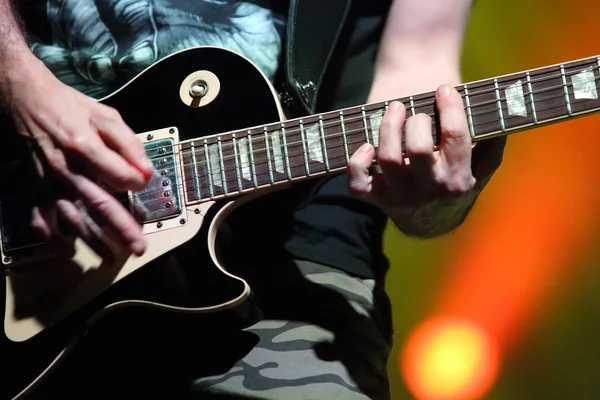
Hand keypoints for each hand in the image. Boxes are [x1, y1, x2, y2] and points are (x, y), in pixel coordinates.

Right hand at [0, 55, 153, 258]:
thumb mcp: (105, 115)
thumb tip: (146, 171)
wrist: (26, 100)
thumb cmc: (69, 108)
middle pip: (99, 205)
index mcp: (85, 146)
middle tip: (138, 248)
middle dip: (121, 229)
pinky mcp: (36, 188)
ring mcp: (49, 182)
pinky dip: (51, 238)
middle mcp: (66, 169)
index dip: (136, 183)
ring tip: (111, 258)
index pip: (119, 175)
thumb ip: (128, 144)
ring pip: (73, 218)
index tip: (144, 184)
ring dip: (92, 241)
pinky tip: (66, 249)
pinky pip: (40, 219)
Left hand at [347, 84, 505, 236]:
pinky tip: (367, 147)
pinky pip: (358, 184)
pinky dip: (357, 164)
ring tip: (393, 110)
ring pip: (388, 159)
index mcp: (457, 180)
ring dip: (388, 129)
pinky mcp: (376, 198)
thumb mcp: (481, 170)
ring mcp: (399, 196)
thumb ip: (491, 146)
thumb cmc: (455, 184)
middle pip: (417, 148)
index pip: (455, 137)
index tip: (445, 90)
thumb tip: (503, 118)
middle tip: (416, 111)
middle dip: (416, 121)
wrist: (431, 223)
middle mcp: (428, 190)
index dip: (450, 108)